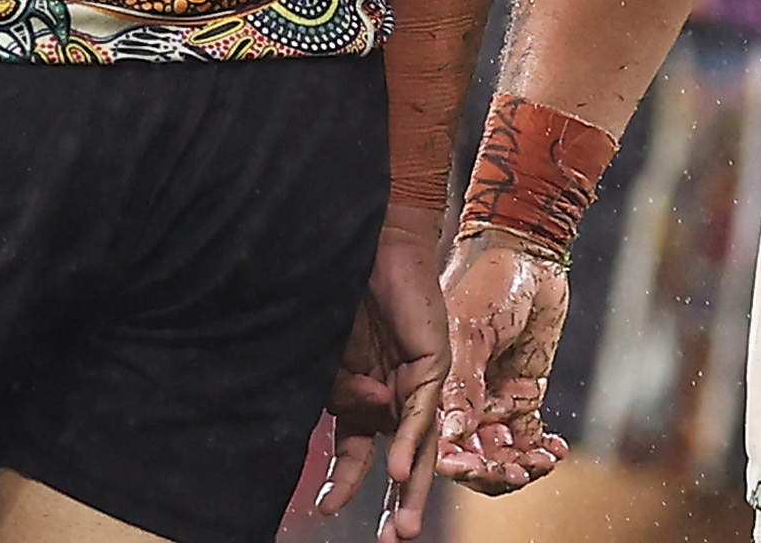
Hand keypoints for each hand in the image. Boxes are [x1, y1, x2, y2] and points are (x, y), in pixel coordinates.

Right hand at [317, 204, 448, 538]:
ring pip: (423, 447)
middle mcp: (397, 396)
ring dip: (413, 490)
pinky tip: (400, 471)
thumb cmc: (346, 300)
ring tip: (404, 528)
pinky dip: (410, 442)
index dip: (345, 483)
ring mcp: (419, 382)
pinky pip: (423, 411)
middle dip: (399, 505)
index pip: (359, 453)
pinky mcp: (435, 363)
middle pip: (404, 462)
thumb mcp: (331, 361)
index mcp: (367, 398)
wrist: (372, 247)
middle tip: (394, 542)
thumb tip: (361, 419)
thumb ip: (344, 397)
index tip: (324, 511)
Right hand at [434, 233, 571, 493]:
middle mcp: (462, 402)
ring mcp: (492, 401)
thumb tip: (451, 437)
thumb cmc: (489, 286)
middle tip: (515, 475)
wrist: (529, 259)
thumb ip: (463, 386)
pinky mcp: (522, 395)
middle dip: (490, 473)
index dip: (453, 463)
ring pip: (500, 455)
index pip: (438, 441)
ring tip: (541, 462)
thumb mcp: (472, 334)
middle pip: (470, 457)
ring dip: (519, 465)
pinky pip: (529, 437)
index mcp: (435, 388)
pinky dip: (542, 450)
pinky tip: (555, 449)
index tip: (469, 470)